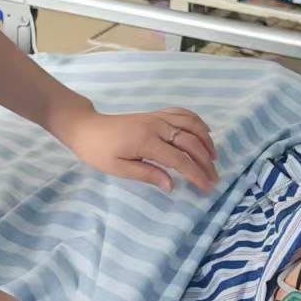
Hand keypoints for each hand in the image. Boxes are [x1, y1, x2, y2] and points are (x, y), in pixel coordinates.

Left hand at [50, 101, 217, 192]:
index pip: (178, 159)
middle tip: (214, 178)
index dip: (195, 174)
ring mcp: (157, 117)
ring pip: (190, 123)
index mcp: (146, 141)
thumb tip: (171, 185)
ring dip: (206, 140)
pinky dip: (196, 121)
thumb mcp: (118, 168)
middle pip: (190, 142)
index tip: (206, 187)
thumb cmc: (98, 151)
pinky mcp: (155, 114)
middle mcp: (156, 125)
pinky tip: (204, 132)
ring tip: (213, 157)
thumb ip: (146, 175)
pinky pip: (181, 113)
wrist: (86, 128)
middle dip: (205, 161)